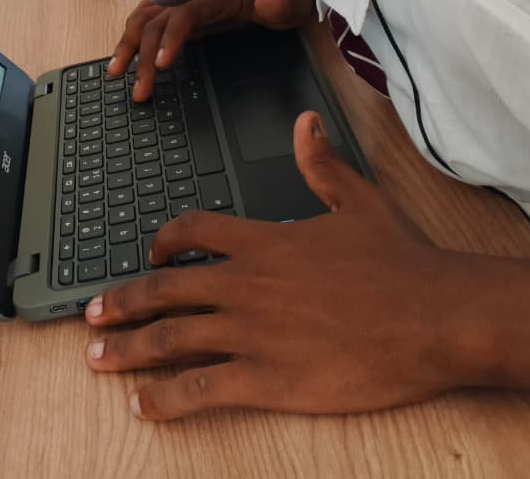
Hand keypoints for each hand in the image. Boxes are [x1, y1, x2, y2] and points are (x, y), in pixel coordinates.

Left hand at [83, 112, 474, 419]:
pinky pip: (199, 388)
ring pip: (169, 338)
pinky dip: (164, 398)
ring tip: (96, 357)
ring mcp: (251, 332)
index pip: (191, 231)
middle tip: (91, 313)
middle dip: (121, 301)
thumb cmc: (403, 262)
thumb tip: (304, 124)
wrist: (438, 316)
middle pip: (163, 288)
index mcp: (263, 241)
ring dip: (126, 348)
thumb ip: (320, 165)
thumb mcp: (358, 202)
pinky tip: (142, 405)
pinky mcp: (266, 378)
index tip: (149, 253)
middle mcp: (244, 283)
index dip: (162, 242)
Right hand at [108, 0, 312, 100]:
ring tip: (115, 72)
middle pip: (155, 20)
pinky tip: (124, 52)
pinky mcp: (182, 4)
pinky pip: (148, 15)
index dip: (169, 38)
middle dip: (140, 55)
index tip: (161, 65)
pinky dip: (132, 33)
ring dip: (127, 44)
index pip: (183, 14)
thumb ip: (282, 3)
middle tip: (138, 90)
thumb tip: (266, 3)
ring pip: (144, 17)